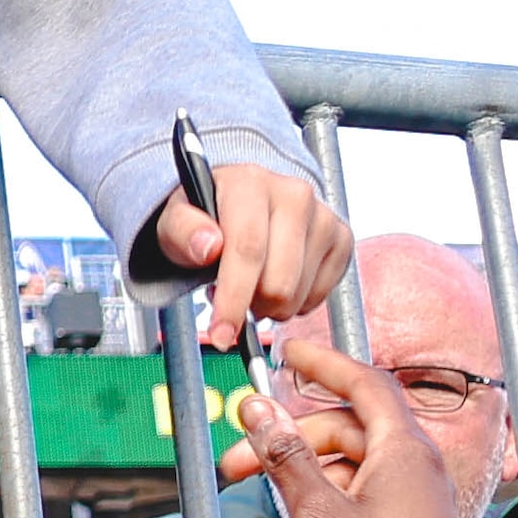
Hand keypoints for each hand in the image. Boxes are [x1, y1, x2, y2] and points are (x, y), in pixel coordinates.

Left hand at [144, 161, 354, 351]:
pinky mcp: (341, 238)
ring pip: (299, 294)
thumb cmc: (206, 217)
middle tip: (233, 297)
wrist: (238, 204)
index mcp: (250, 184)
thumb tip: (208, 246)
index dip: (234, 298)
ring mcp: (323, 216)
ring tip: (252, 284)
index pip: (247, 249)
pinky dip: (295, 303)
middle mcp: (294, 194)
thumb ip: (182, 232)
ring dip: (271, 306)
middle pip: (279, 281)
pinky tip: (277, 281)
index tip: (221, 334)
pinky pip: (320, 295)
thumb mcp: (175, 224)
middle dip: (251, 306)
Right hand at [227, 347, 478, 517]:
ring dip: (305, 467)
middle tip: (242, 456)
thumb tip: (259, 409)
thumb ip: (285, 456)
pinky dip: (326, 492)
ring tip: (262, 489)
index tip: (287, 354)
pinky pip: (363, 492)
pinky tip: (297, 515)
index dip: (323, 364)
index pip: (365, 383)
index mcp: (406, 452)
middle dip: (294, 434)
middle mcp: (419, 470)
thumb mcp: (316, 514)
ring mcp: (416, 503)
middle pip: (350, 426)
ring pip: (353, 462)